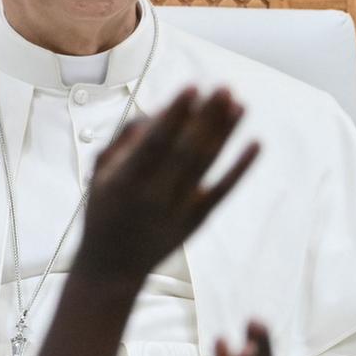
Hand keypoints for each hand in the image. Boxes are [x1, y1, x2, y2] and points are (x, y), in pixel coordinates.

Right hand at [77, 88, 259, 280]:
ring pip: (206, 166)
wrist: (113, 268)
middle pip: (187, 151)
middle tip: (224, 88)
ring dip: (225, 134)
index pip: (155, 143)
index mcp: (126, 181)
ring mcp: (178, 209)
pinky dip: (240, 168)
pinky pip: (222, 191)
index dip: (174, 115)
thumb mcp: (100, 176)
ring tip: (239, 105)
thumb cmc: (105, 213)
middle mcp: (154, 196)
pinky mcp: (197, 220)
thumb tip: (159, 113)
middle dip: (207, 117)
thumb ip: (125, 141)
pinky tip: (254, 145)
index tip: (191, 88)